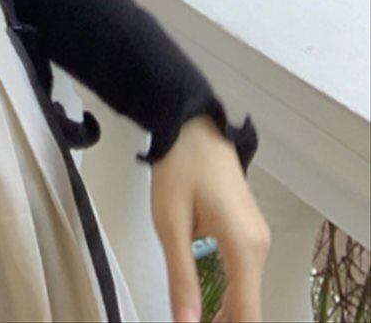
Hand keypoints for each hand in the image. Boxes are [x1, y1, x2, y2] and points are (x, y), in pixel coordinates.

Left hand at [150, 113, 270, 321]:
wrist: (192, 126)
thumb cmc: (180, 168)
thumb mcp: (170, 224)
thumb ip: (181, 278)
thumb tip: (186, 322)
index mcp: (244, 247)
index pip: (247, 313)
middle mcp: (258, 245)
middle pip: (248, 305)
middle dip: (224, 322)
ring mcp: (256, 235)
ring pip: (246, 290)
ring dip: (226, 312)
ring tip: (197, 320)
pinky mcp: (247, 228)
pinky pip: (243, 272)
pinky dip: (228, 292)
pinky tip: (208, 304)